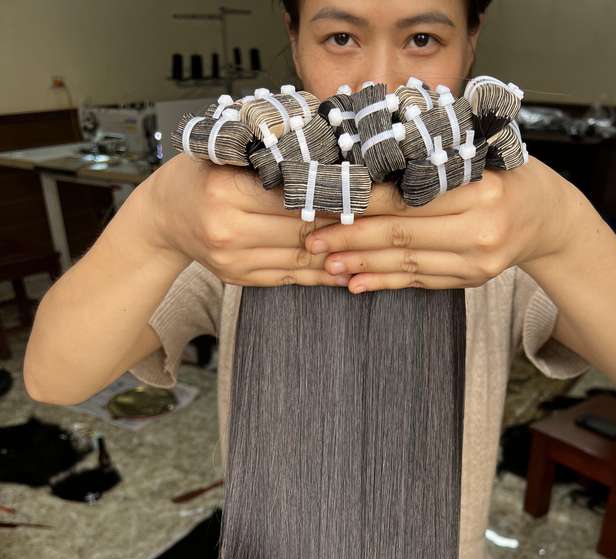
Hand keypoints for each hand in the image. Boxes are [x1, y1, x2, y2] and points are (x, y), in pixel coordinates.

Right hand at [143, 153, 354, 287]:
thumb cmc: (200, 174)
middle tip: (382, 217)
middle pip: (301, 231)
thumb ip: (269, 154)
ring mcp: (234, 261)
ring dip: (339, 254)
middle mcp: (228, 231)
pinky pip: (290, 277)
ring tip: (373, 245)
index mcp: (225, 193)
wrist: (163, 216)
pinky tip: (347, 268)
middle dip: (344, 225)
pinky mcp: (240, 279)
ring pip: (300, 258)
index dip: (333, 195)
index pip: (293, 196)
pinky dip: (321, 273)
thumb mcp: (226, 152)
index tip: (367, 190)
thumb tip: (327, 153)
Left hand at [302, 156, 577, 293]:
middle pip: (402, 236)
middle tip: (314, 241)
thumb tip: (362, 165)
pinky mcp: (472, 280)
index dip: (363, 205)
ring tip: (327, 264)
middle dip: (352, 240)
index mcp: (480, 190)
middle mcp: (480, 230)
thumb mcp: (476, 153)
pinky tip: (357, 283)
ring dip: (363, 265)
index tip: (326, 205)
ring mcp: (477, 261)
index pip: (408, 199)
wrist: (548, 216)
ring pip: (407, 264)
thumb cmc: (506, 173)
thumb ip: (429, 159)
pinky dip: (386, 282)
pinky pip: (420, 282)